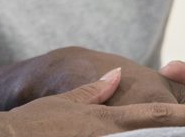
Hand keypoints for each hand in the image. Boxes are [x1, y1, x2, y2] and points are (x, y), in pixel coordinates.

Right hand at [0, 67, 184, 135]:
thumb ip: (94, 91)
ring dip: (148, 136)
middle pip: (154, 135)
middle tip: (181, 124)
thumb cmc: (35, 121)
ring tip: (145, 131)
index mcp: (108, 120)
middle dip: (171, 130)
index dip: (180, 116)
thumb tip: (116, 75)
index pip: (155, 116)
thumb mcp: (65, 102)